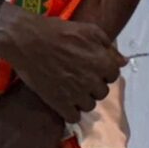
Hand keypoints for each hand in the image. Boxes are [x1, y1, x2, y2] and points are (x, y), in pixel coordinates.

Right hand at [0, 6, 126, 122]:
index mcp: (102, 62)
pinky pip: (73, 117)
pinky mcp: (59, 102)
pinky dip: (70, 111)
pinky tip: (64, 102)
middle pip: (102, 92)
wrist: (26, 40)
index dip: (103, 72)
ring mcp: (76, 93)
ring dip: (82, 99)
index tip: (92, 68)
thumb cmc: (58, 31)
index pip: (114, 75)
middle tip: (79, 78)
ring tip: (71, 89)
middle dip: (93, 85)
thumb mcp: (89, 30)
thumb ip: (109, 47)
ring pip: (89, 105)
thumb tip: (123, 61)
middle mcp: (92, 80)